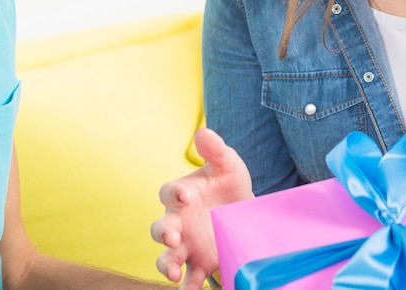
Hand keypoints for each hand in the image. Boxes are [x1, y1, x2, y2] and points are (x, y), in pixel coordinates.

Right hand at [151, 128, 252, 287]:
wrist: (246, 210)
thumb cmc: (229, 183)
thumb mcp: (227, 163)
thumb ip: (215, 149)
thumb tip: (202, 131)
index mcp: (182, 193)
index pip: (169, 192)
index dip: (174, 194)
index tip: (186, 196)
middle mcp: (178, 221)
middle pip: (160, 228)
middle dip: (164, 233)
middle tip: (174, 237)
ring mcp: (187, 245)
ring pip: (167, 257)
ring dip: (166, 265)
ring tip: (173, 273)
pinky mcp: (200, 263)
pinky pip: (189, 279)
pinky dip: (187, 287)